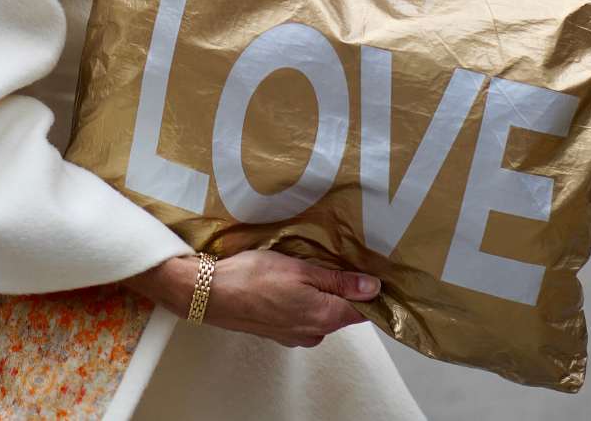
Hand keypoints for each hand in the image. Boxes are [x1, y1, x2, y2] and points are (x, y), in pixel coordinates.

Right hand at [123, 249, 380, 348]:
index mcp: (325, 317)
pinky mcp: (280, 332)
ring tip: (314, 263)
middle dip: (346, 287)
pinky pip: (304, 314)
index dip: (372, 292)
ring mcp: (296, 335)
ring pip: (323, 311)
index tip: (378, 271)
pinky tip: (293, 279)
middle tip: (342, 256)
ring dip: (323, 291)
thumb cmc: (255, 277)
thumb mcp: (301, 270)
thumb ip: (338, 281)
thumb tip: (373, 288)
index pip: (363, 310)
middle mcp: (315, 332)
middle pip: (343, 310)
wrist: (212, 294)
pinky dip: (306, 298)